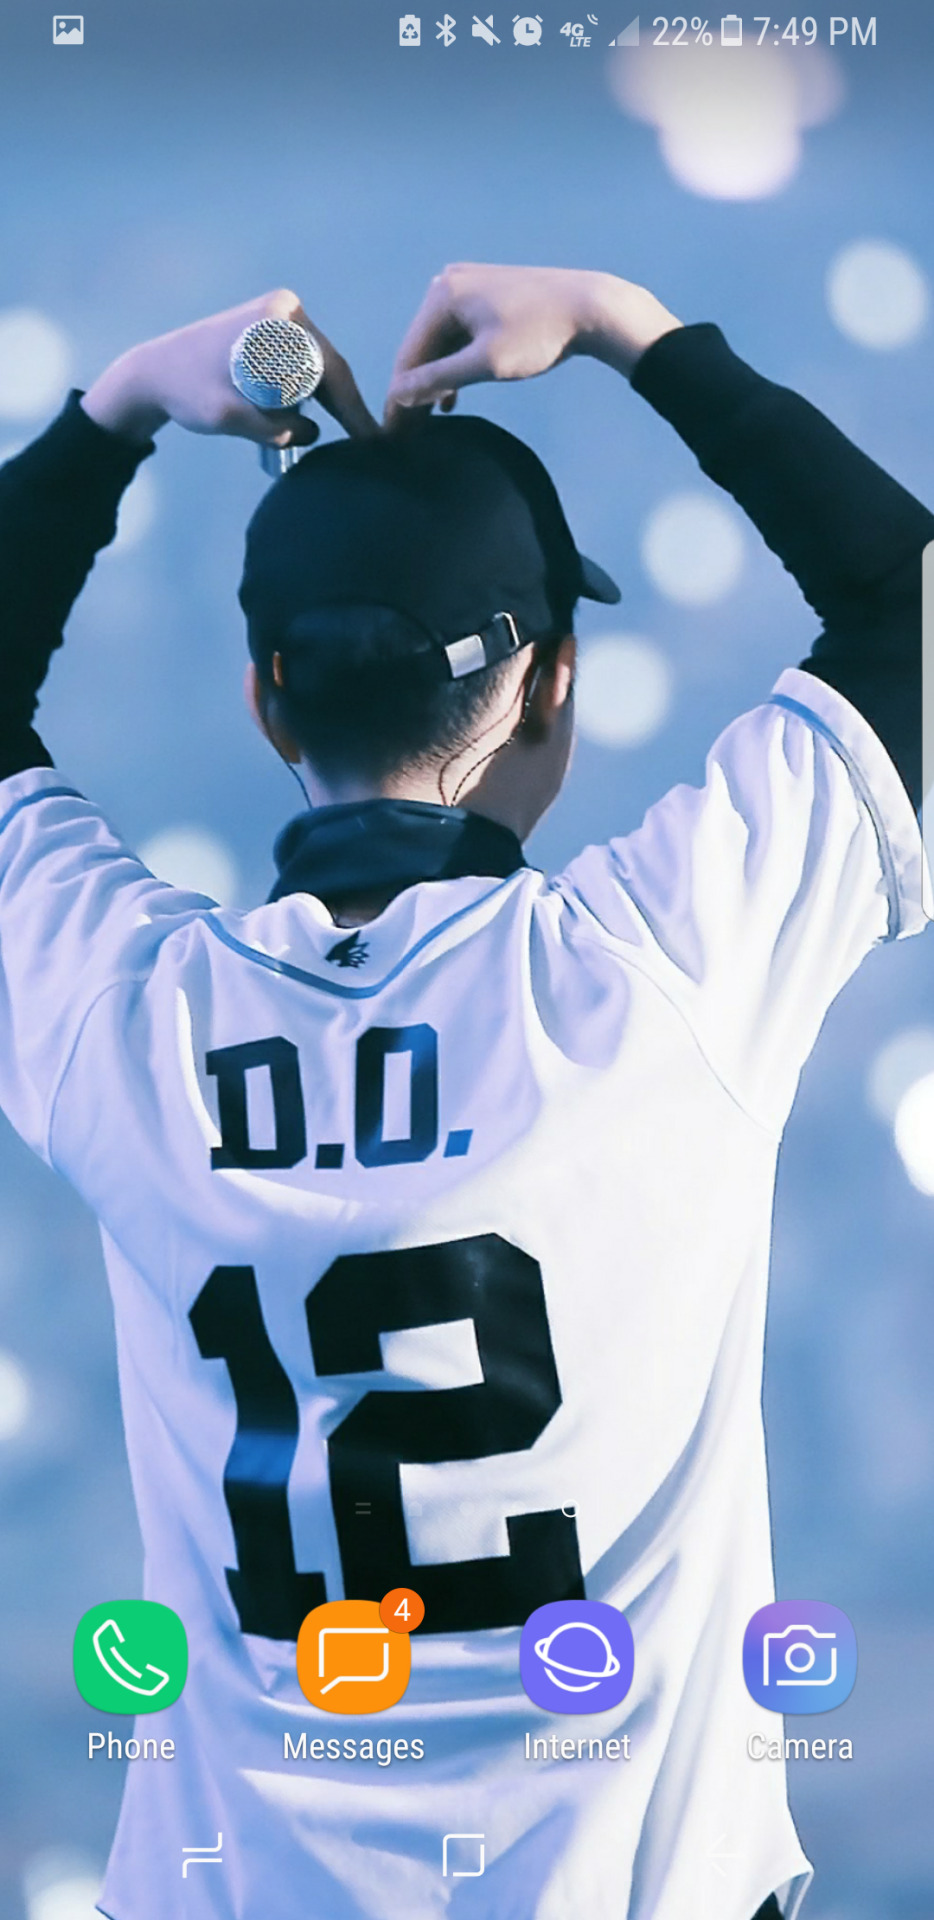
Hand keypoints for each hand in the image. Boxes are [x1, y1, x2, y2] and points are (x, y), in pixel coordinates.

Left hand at [83, 290, 377, 446]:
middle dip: (348, 405)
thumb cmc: (185, 390)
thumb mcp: (227, 416)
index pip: (330, 368)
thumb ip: (269, 428)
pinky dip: (314, 392)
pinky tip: (327, 418)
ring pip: (318, 367)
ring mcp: (280, 317)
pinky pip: (304, 365)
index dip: (353, 408)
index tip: (372, 442)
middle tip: (369, 447)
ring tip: (353, 437)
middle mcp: (286, 309)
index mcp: (280, 317)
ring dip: (332, 400)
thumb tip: (312, 434)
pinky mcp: (272, 330)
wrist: (153, 374)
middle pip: (330, 366)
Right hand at [384, 264, 681, 425]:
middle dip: (417, 388)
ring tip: (435, 416)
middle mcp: (447, 282)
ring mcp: (468, 284)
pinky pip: (459, 333)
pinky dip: (455, 362)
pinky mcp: (487, 292)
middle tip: (410, 433)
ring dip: (437, 378)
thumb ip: (437, 379)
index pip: (408, 354)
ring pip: (441, 341)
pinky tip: (455, 393)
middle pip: (422, 346)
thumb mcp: (485, 363)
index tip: (393, 434)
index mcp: (442, 295)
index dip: (399, 397)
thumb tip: (396, 397)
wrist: (593, 307)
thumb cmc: (539, 335)